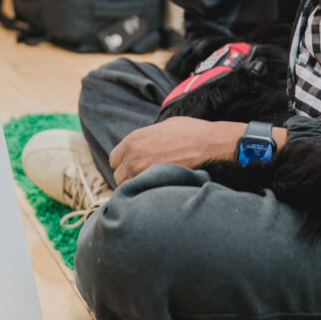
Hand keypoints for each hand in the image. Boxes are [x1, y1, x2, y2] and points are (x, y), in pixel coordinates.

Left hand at [109, 117, 245, 184]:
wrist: (206, 142)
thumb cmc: (188, 131)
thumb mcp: (162, 126)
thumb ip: (146, 137)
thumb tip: (143, 145)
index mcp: (132, 140)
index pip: (114, 159)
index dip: (124, 162)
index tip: (134, 164)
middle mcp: (132, 157)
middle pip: (118, 176)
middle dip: (129, 176)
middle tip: (144, 175)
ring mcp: (142, 172)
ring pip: (128, 187)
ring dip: (137, 186)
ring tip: (151, 183)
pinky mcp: (154, 184)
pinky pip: (142, 194)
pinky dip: (147, 193)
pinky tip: (157, 188)